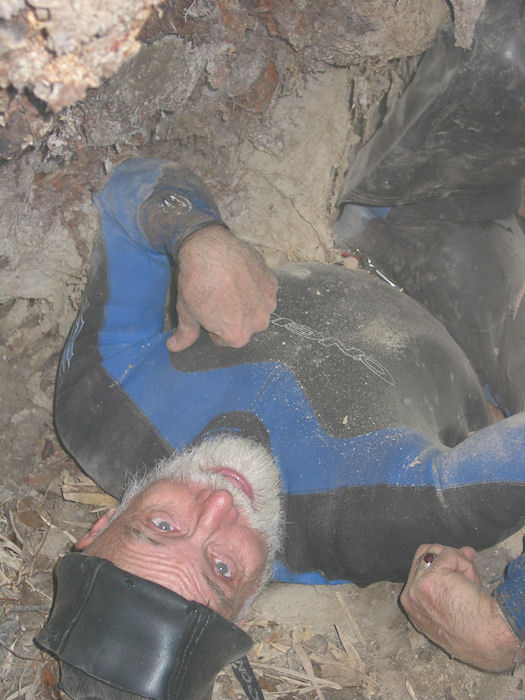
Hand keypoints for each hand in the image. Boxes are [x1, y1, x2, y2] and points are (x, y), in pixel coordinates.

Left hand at [166, 225, 276, 351]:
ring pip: (256, 310)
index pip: (225, 339)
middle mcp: (258, 323)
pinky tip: (239, 276)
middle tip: (218, 298)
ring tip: (229, 286)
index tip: (208, 312)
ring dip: (246, 303)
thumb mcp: (187, 312)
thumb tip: (174, 347)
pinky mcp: (272, 282)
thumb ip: (185, 334)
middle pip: (244, 326)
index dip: (214, 326)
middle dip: (233, 317)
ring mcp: (268, 302)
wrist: (209, 248)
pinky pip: (263, 292)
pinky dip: (254, 287)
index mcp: (237, 335)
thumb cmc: (197, 282)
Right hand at [400, 544, 518, 671]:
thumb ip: (456, 574)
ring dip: (458, 562)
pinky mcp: (430, 579)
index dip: (442, 563)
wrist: (488, 639)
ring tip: (471, 583)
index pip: (419, 568)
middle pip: (423, 555)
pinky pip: (449, 555)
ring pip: (435, 552)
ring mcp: (417, 588)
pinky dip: (465, 565)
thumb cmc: (478, 630)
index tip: (462, 574)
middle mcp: (409, 598)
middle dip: (449, 558)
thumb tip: (466, 551)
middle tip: (469, 576)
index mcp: (412, 606)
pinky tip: (472, 584)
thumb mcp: (459, 600)